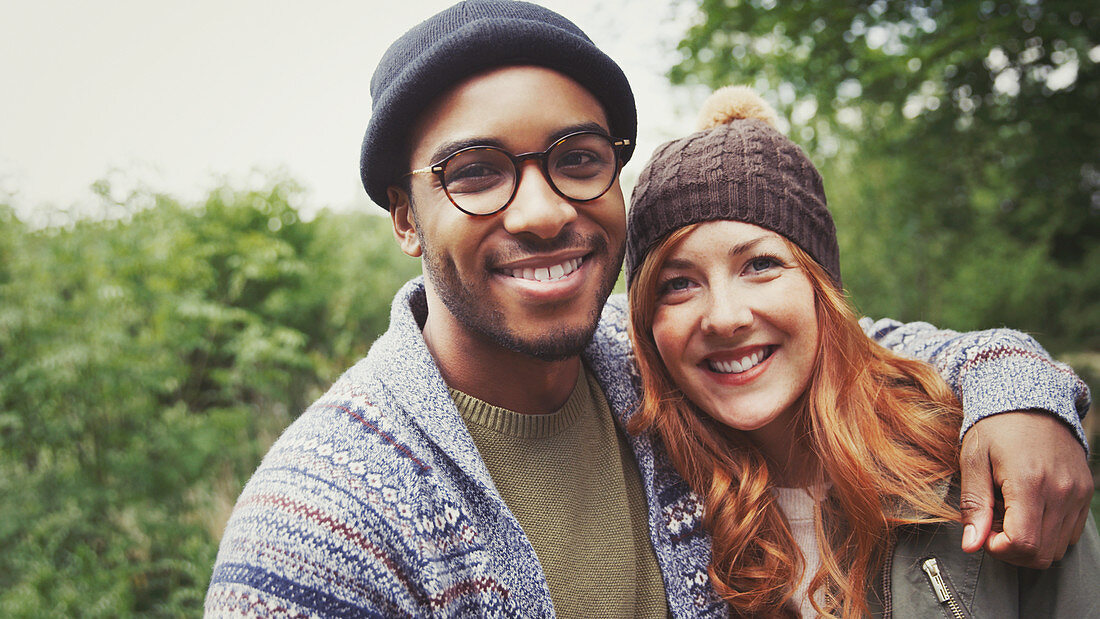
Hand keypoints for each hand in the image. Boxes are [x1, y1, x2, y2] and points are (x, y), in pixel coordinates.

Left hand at [958, 410, 1092, 567]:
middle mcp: (1061, 491)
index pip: (1023, 543)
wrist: (1029, 398)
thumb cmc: (994, 427)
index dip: (998, 549)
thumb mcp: (973, 460)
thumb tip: (971, 546)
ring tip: (1008, 517)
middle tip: (991, 528)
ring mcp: (1077, 493)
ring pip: (1058, 547)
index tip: (982, 533)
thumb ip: (974, 505)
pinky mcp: (1084, 491)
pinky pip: (1070, 532)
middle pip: (1042, 553)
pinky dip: (1047, 534)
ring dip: (1030, 544)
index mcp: (1030, 482)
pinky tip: (1027, 512)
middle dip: (1012, 552)